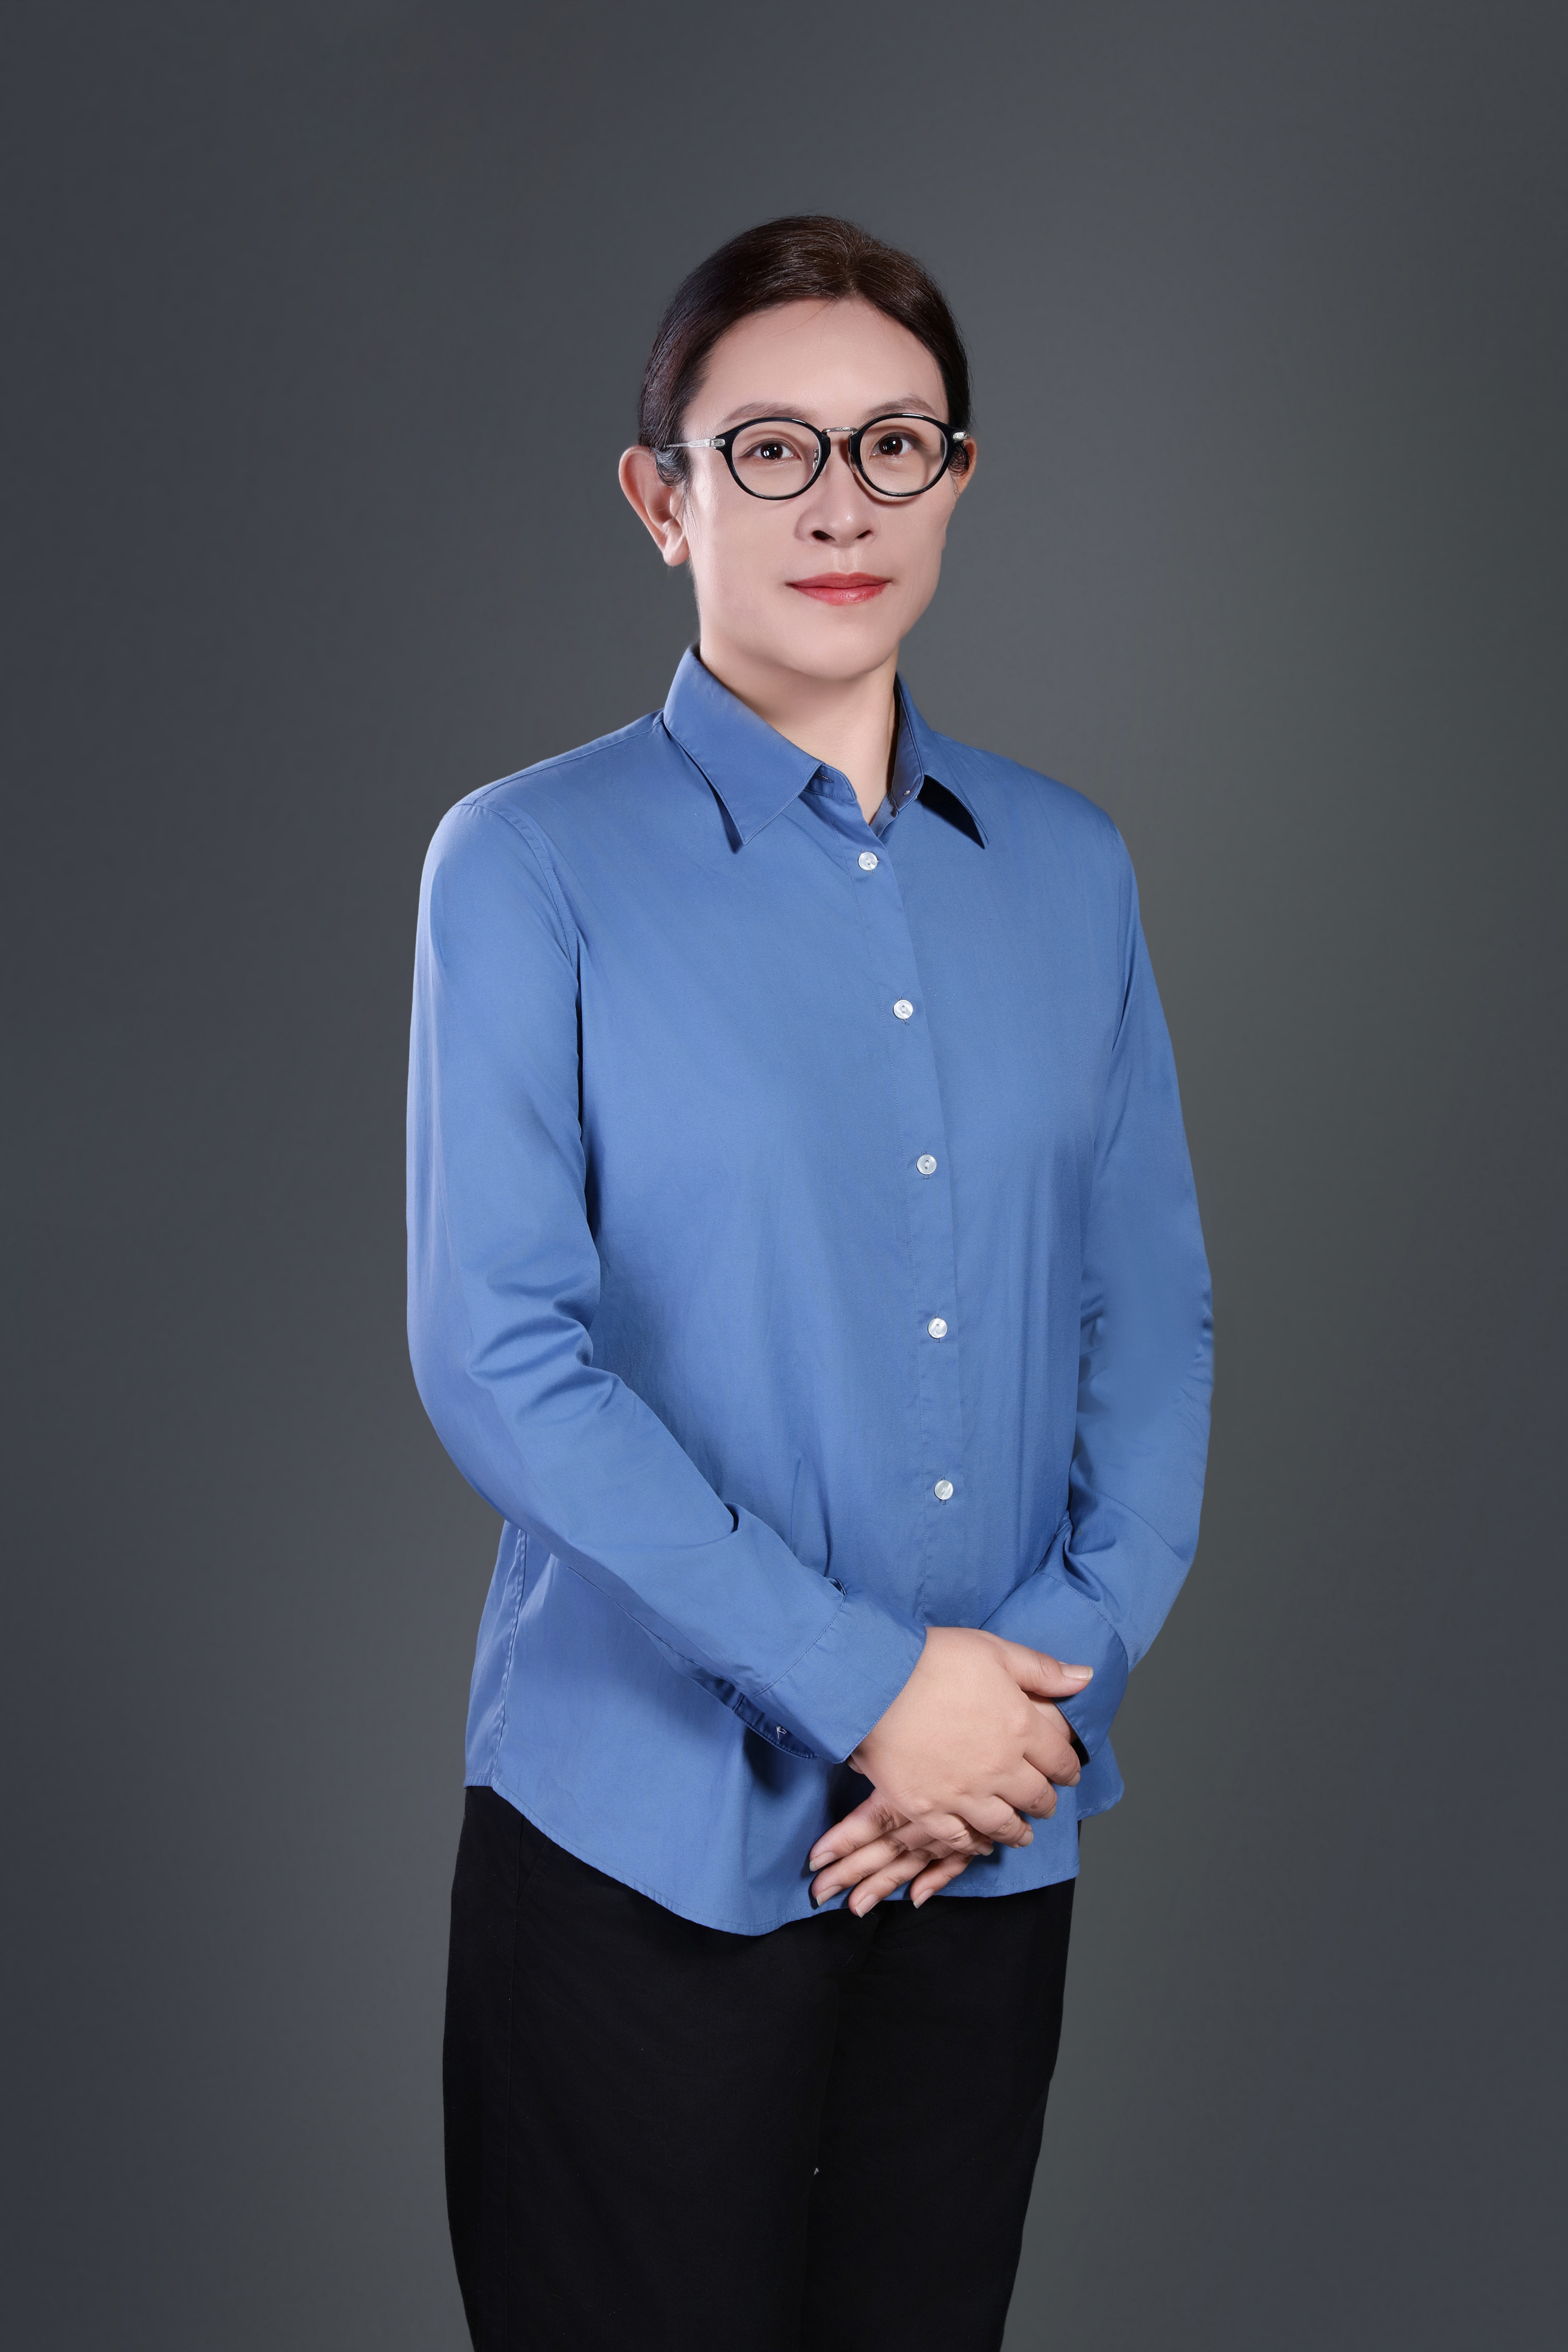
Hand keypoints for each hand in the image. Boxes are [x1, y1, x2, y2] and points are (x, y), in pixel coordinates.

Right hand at [806, 1630, 1091, 1911]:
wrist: (874, 1683)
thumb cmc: (933, 1659)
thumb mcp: (995, 1651)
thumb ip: (1042, 1670)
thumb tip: (1085, 1678)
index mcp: (1021, 1727)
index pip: (1060, 1760)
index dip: (1068, 1769)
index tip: (1067, 1773)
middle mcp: (1000, 1768)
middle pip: (1037, 1797)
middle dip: (1046, 1802)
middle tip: (1045, 1803)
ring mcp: (964, 1793)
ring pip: (1004, 1825)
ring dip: (1018, 1831)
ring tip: (1022, 1833)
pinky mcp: (928, 1808)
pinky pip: (959, 1839)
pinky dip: (975, 1844)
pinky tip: (980, 1843)